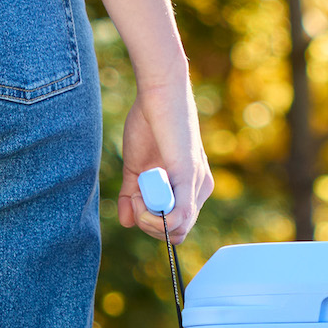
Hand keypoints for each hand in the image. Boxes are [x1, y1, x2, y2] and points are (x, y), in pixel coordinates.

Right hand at [116, 75, 212, 241]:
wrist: (157, 94)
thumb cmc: (148, 124)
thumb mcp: (136, 168)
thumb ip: (133, 195)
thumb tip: (127, 222)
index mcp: (190, 187)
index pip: (177, 227)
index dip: (151, 224)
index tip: (134, 202)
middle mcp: (200, 189)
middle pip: (178, 233)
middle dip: (149, 224)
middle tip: (134, 199)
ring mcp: (198, 184)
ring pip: (178, 229)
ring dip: (149, 220)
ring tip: (138, 195)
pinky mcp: (190, 176)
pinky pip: (181, 216)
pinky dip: (158, 218)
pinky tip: (143, 202)